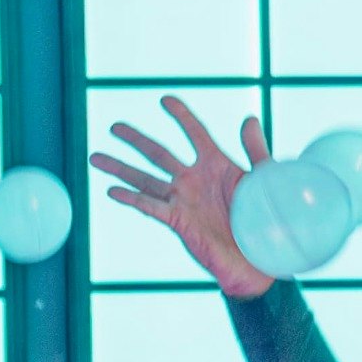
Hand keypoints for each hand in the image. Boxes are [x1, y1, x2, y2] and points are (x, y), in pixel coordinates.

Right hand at [92, 97, 274, 298]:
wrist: (260, 262)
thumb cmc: (266, 221)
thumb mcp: (264, 180)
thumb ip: (255, 149)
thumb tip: (248, 118)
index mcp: (216, 165)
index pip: (195, 133)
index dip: (180, 116)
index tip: (164, 99)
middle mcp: (194, 180)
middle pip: (158, 154)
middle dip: (135, 140)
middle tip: (114, 126)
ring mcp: (183, 201)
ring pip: (145, 179)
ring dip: (120, 168)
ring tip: (95, 157)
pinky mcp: (178, 222)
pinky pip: (151, 207)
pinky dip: (132, 199)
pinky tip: (112, 191)